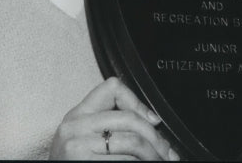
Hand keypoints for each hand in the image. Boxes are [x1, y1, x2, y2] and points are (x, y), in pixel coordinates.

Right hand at [50, 77, 178, 159]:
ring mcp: (77, 145)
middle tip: (168, 153)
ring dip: (153, 155)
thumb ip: (108, 124)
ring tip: (161, 161)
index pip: (112, 87)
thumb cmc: (73, 162)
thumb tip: (153, 122)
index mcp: (77, 114)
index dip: (138, 102)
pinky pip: (124, 161)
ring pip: (131, 142)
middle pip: (129, 119)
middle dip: (155, 138)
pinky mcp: (82, 162)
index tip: (153, 120)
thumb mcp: (84, 138)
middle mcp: (75, 125)